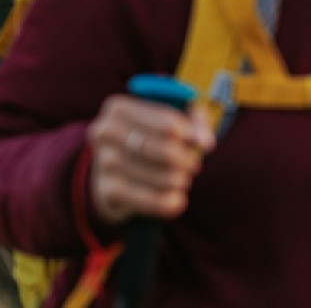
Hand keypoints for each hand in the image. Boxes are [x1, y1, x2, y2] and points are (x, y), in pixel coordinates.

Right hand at [87, 94, 214, 225]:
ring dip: (181, 181)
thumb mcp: (167, 120)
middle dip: (188, 161)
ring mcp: (104, 163)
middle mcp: (105, 132)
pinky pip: (157, 201)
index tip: (206, 144)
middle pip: (168, 152)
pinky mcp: (109, 191)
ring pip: (166, 179)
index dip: (193, 135)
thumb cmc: (146, 139)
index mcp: (118, 108)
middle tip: (193, 164)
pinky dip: (174, 202)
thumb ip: (192, 119)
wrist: (110, 173)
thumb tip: (204, 140)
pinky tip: (175, 197)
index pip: (169, 124)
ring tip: (179, 178)